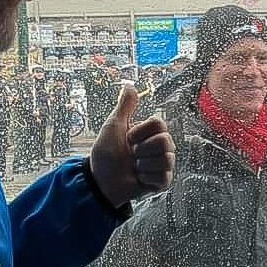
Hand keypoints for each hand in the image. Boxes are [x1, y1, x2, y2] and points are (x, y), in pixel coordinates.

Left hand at [90, 83, 175, 207]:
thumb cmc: (107, 153)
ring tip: (134, 167)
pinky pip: (162, 177)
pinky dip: (145, 178)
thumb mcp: (114, 126)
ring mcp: (164, 165)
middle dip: (141, 149)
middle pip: (165, 141)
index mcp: (153, 132)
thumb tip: (129, 85)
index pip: (160, 123)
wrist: (101, 180)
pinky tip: (139, 178)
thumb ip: (125, 106)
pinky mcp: (163, 181)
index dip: (140, 132)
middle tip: (132, 154)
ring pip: (165, 160)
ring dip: (143, 165)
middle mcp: (163, 147)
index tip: (128, 138)